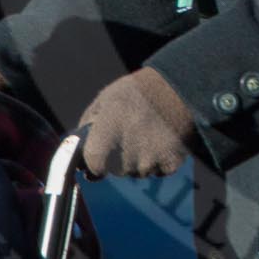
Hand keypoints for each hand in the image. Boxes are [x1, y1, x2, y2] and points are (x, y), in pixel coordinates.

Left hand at [77, 67, 198, 177]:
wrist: (177, 87)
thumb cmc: (136, 91)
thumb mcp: (104, 99)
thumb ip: (88, 124)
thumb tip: (80, 142)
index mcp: (104, 143)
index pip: (94, 168)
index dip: (97, 161)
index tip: (102, 153)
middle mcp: (125, 159)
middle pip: (118, 171)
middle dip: (119, 158)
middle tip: (129, 135)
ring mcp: (148, 164)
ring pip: (139, 171)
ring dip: (140, 159)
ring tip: (148, 134)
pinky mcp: (170, 165)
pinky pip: (159, 170)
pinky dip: (160, 159)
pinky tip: (162, 139)